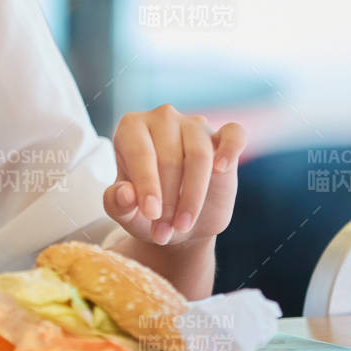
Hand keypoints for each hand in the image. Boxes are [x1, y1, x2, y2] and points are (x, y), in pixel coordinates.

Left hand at [104, 104, 245, 246]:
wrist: (179, 223)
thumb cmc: (146, 211)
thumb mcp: (126, 214)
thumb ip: (116, 204)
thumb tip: (125, 193)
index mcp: (131, 128)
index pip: (141, 153)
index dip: (147, 185)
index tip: (151, 214)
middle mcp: (162, 118)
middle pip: (169, 157)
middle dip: (168, 200)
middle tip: (163, 232)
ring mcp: (194, 125)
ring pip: (199, 155)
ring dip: (193, 196)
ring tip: (183, 224)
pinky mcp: (223, 137)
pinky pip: (234, 134)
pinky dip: (231, 149)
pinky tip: (222, 168)